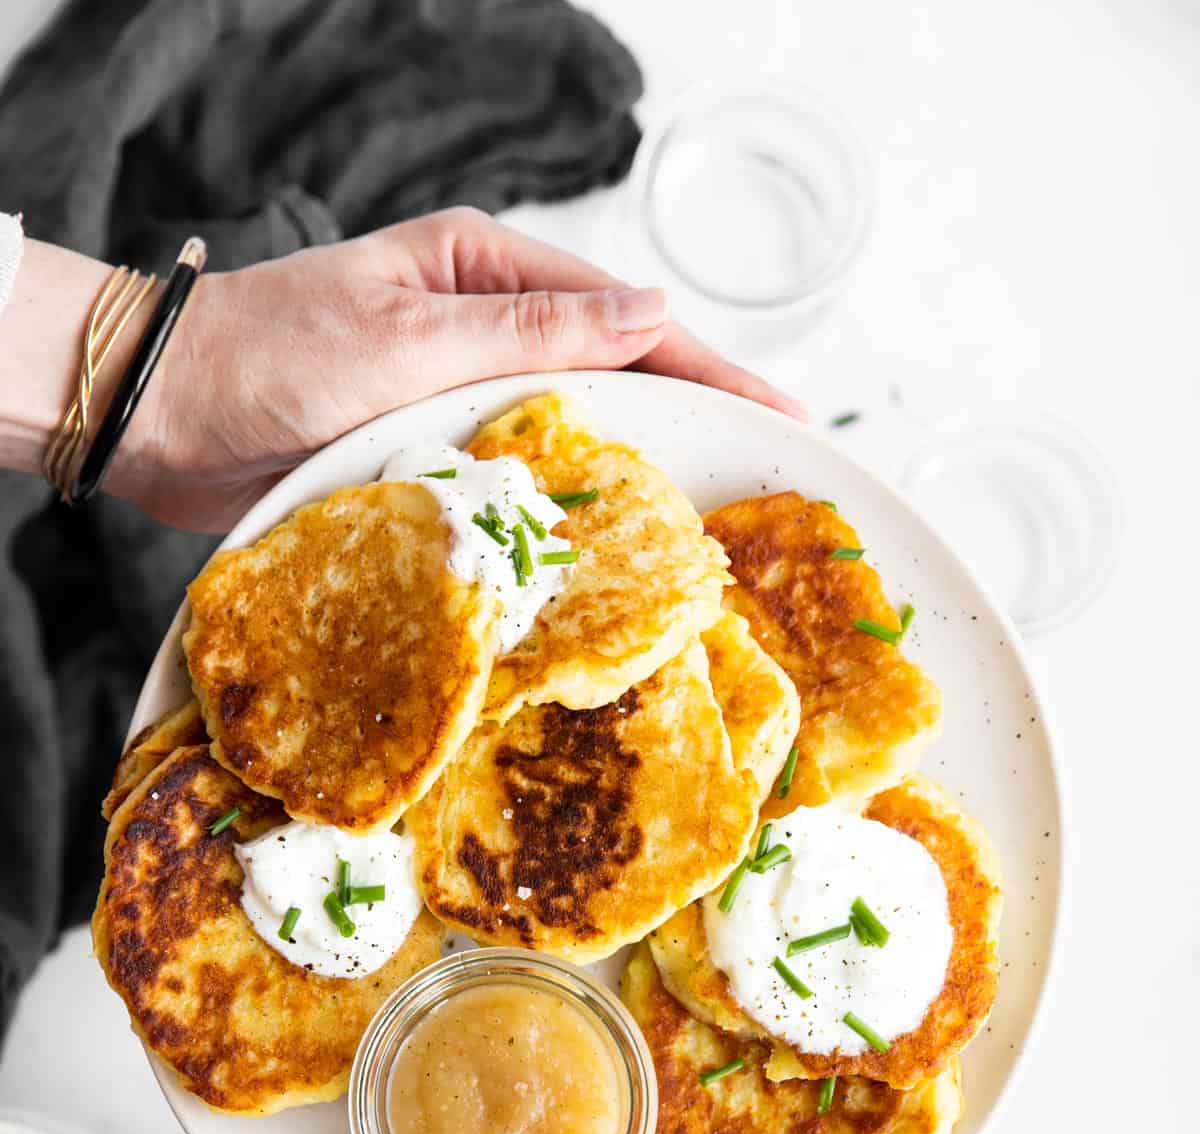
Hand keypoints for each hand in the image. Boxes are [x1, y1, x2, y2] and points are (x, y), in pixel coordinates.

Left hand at [114, 207, 804, 531]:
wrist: (163, 416)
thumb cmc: (267, 357)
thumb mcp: (405, 336)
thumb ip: (527, 331)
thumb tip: (651, 315)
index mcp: (482, 267)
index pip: (626, 319)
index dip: (710, 370)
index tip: (784, 416)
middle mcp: (481, 324)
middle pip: (615, 373)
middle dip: (693, 420)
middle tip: (771, 479)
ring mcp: (459, 389)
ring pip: (573, 429)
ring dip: (637, 468)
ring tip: (715, 518)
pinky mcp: (433, 448)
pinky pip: (522, 474)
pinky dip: (569, 503)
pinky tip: (612, 540)